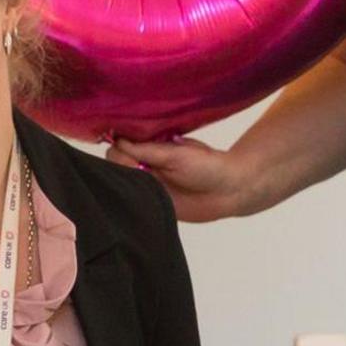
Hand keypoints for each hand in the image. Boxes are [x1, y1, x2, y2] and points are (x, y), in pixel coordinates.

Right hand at [105, 135, 251, 222]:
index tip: (131, 159)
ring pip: (121, 185)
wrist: (230, 190)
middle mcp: (144, 166)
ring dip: (125, 186)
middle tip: (139, 173)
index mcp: (149, 149)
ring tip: (143, 186)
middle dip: (119, 169)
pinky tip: (138, 199)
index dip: (118, 153)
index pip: (118, 148)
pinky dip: (130, 202)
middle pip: (114, 166)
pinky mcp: (152, 203)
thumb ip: (146, 151)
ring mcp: (147, 185)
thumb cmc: (207, 166)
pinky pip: (132, 203)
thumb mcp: (175, 155)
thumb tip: (117, 142)